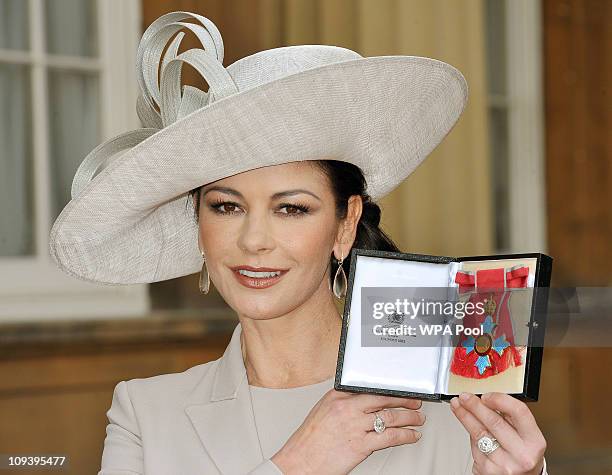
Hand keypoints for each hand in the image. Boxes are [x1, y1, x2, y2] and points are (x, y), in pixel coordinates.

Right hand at [271, 389, 424, 474]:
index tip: (399, 390)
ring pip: (390, 417)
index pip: (369, 387)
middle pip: (383, 399)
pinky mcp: (361, 445)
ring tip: (418, 418)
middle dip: (404, 400)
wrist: (299, 462)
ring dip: (409, 417)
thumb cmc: (309, 441)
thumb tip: (365, 402)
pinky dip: (405, 436)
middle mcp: (347, 408)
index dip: (389, 389)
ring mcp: (355, 426)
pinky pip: (390, 437)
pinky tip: (412, 435)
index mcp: (337, 396)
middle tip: (415, 401)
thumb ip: (343, 404)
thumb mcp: (323, 411)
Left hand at [450, 392, 546, 474]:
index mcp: (534, 442)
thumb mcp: (526, 437)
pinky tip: (468, 426)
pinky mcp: (487, 470)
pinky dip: (470, 434)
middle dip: (475, 406)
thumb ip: (511, 419)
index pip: (518, 412)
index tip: (486, 395)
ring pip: (479, 433)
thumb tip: (485, 400)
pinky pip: (474, 446)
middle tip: (465, 396)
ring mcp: (503, 464)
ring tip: (458, 405)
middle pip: (494, 422)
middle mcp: (520, 455)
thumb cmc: (522, 455)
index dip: (500, 399)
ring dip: (464, 416)